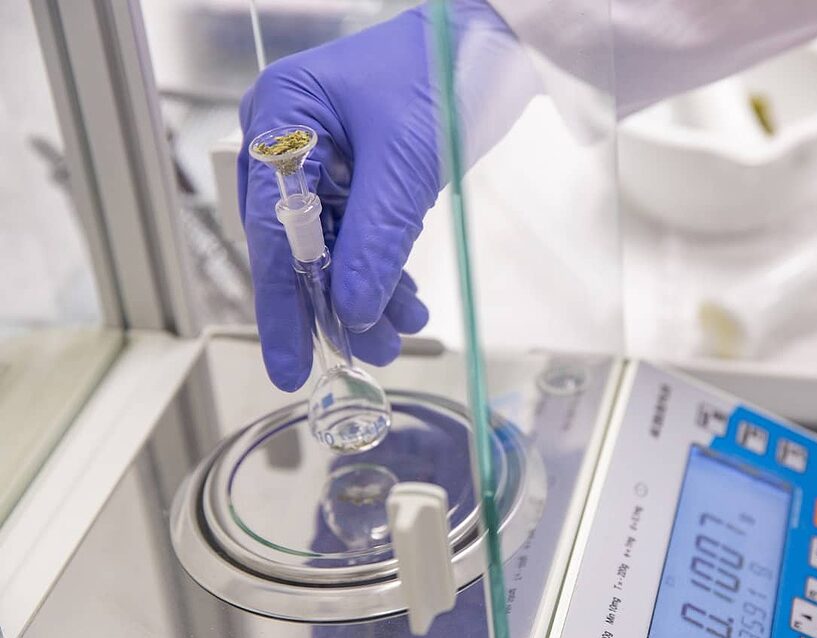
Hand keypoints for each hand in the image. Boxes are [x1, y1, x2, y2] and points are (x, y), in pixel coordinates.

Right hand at [238, 6, 438, 390]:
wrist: (490, 38)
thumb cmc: (440, 73)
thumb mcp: (405, 162)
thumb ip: (375, 238)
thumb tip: (350, 311)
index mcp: (281, 118)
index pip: (270, 227)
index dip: (280, 302)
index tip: (290, 362)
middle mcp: (290, 139)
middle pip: (298, 243)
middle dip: (334, 302)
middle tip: (370, 350)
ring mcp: (324, 156)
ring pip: (333, 245)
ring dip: (368, 292)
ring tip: (403, 328)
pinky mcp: (359, 171)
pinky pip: (361, 232)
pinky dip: (384, 267)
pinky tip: (408, 300)